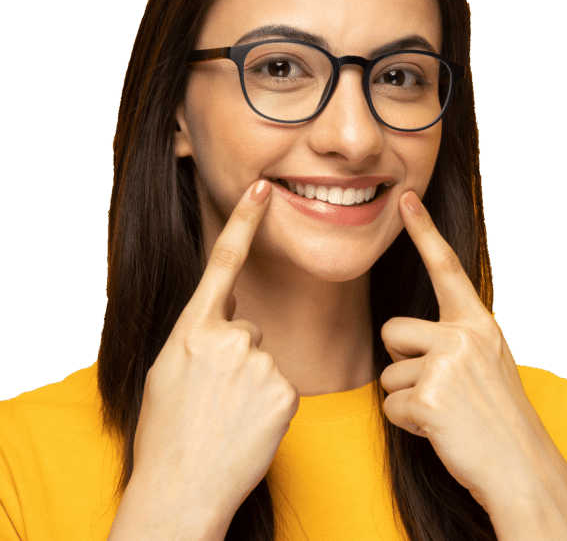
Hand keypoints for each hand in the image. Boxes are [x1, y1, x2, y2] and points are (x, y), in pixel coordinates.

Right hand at [129, 180, 298, 524]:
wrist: (181, 489)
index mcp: (191, 330)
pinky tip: (248, 426)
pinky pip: (284, 386)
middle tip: (212, 398)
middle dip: (236, 358)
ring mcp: (259, 364)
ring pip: (267, 359)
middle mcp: (227, 339)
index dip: (244, 222)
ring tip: (227, 416)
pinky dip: (270, 404)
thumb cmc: (168, 432)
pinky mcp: (286, 391)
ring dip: (253, 383)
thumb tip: (226, 314)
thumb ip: (197, 335)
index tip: (263, 188)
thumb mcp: (168, 371)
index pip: (222, 264)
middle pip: (248, 330)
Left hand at [379, 191, 562, 513]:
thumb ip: (456, 341)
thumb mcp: (488, 366)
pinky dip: (407, 424)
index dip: (424, 232)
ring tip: (445, 414)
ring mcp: (448, 364)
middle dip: (402, 362)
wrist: (521, 466)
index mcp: (480, 324)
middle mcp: (465, 335)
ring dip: (407, 400)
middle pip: (393, 330)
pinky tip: (440, 431)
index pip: (447, 269)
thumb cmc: (498, 419)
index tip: (406, 197)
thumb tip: (403, 337)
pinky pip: (391, 405)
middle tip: (437, 389)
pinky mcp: (430, 396)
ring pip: (389, 373)